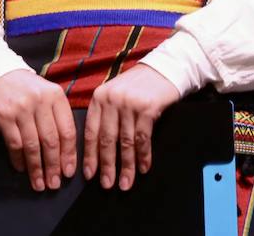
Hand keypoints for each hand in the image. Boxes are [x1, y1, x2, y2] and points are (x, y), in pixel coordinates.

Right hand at [0, 69, 76, 190]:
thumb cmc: (26, 88)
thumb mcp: (47, 94)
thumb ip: (58, 117)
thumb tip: (66, 153)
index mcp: (56, 96)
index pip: (68, 130)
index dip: (69, 155)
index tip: (69, 172)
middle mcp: (40, 101)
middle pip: (51, 141)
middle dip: (53, 166)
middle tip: (54, 183)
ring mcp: (21, 108)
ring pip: (32, 145)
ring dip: (36, 168)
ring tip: (39, 183)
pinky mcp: (4, 115)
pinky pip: (14, 144)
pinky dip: (18, 159)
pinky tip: (22, 169)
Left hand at [83, 64, 179, 190]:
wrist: (164, 69)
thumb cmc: (138, 86)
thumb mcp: (115, 94)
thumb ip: (105, 115)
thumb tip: (98, 150)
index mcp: (99, 98)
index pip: (91, 131)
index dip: (90, 155)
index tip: (90, 174)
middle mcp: (111, 100)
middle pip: (106, 140)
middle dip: (107, 166)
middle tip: (107, 184)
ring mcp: (129, 104)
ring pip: (125, 142)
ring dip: (126, 166)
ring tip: (126, 183)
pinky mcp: (147, 108)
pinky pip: (143, 138)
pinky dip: (143, 156)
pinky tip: (144, 168)